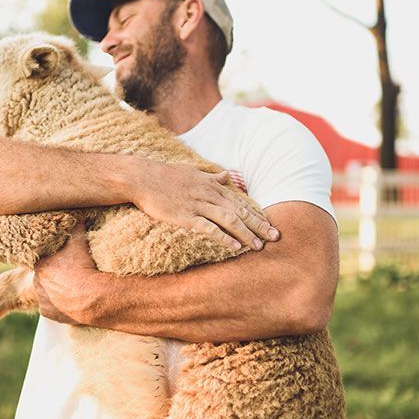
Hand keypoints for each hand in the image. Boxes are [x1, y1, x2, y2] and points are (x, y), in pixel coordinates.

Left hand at [33, 225, 102, 324]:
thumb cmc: (84, 267)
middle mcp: (36, 282)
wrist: (92, 296)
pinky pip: (52, 308)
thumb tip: (78, 216)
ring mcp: (41, 299)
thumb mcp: (80, 241)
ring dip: (56, 290)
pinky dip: (60, 305)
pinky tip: (71, 300)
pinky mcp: (47, 313)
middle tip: (70, 274)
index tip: (64, 260)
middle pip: (44, 276)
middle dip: (55, 274)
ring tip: (72, 287)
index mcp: (40, 263)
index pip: (43, 259)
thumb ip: (76, 227)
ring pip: (47, 292)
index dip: (54, 258)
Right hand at [129, 159, 279, 251]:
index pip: (240, 201)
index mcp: (212, 185)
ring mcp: (198, 205)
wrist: (142, 177)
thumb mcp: (193, 172)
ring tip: (258, 246)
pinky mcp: (185, 216)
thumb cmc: (165, 175)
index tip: (271, 225)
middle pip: (240, 211)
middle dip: (259, 225)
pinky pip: (208, 228)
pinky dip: (223, 237)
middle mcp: (209, 194)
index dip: (257, 214)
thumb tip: (227, 175)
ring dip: (246, 233)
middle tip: (275, 237)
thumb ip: (211, 177)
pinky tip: (234, 247)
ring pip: (229, 219)